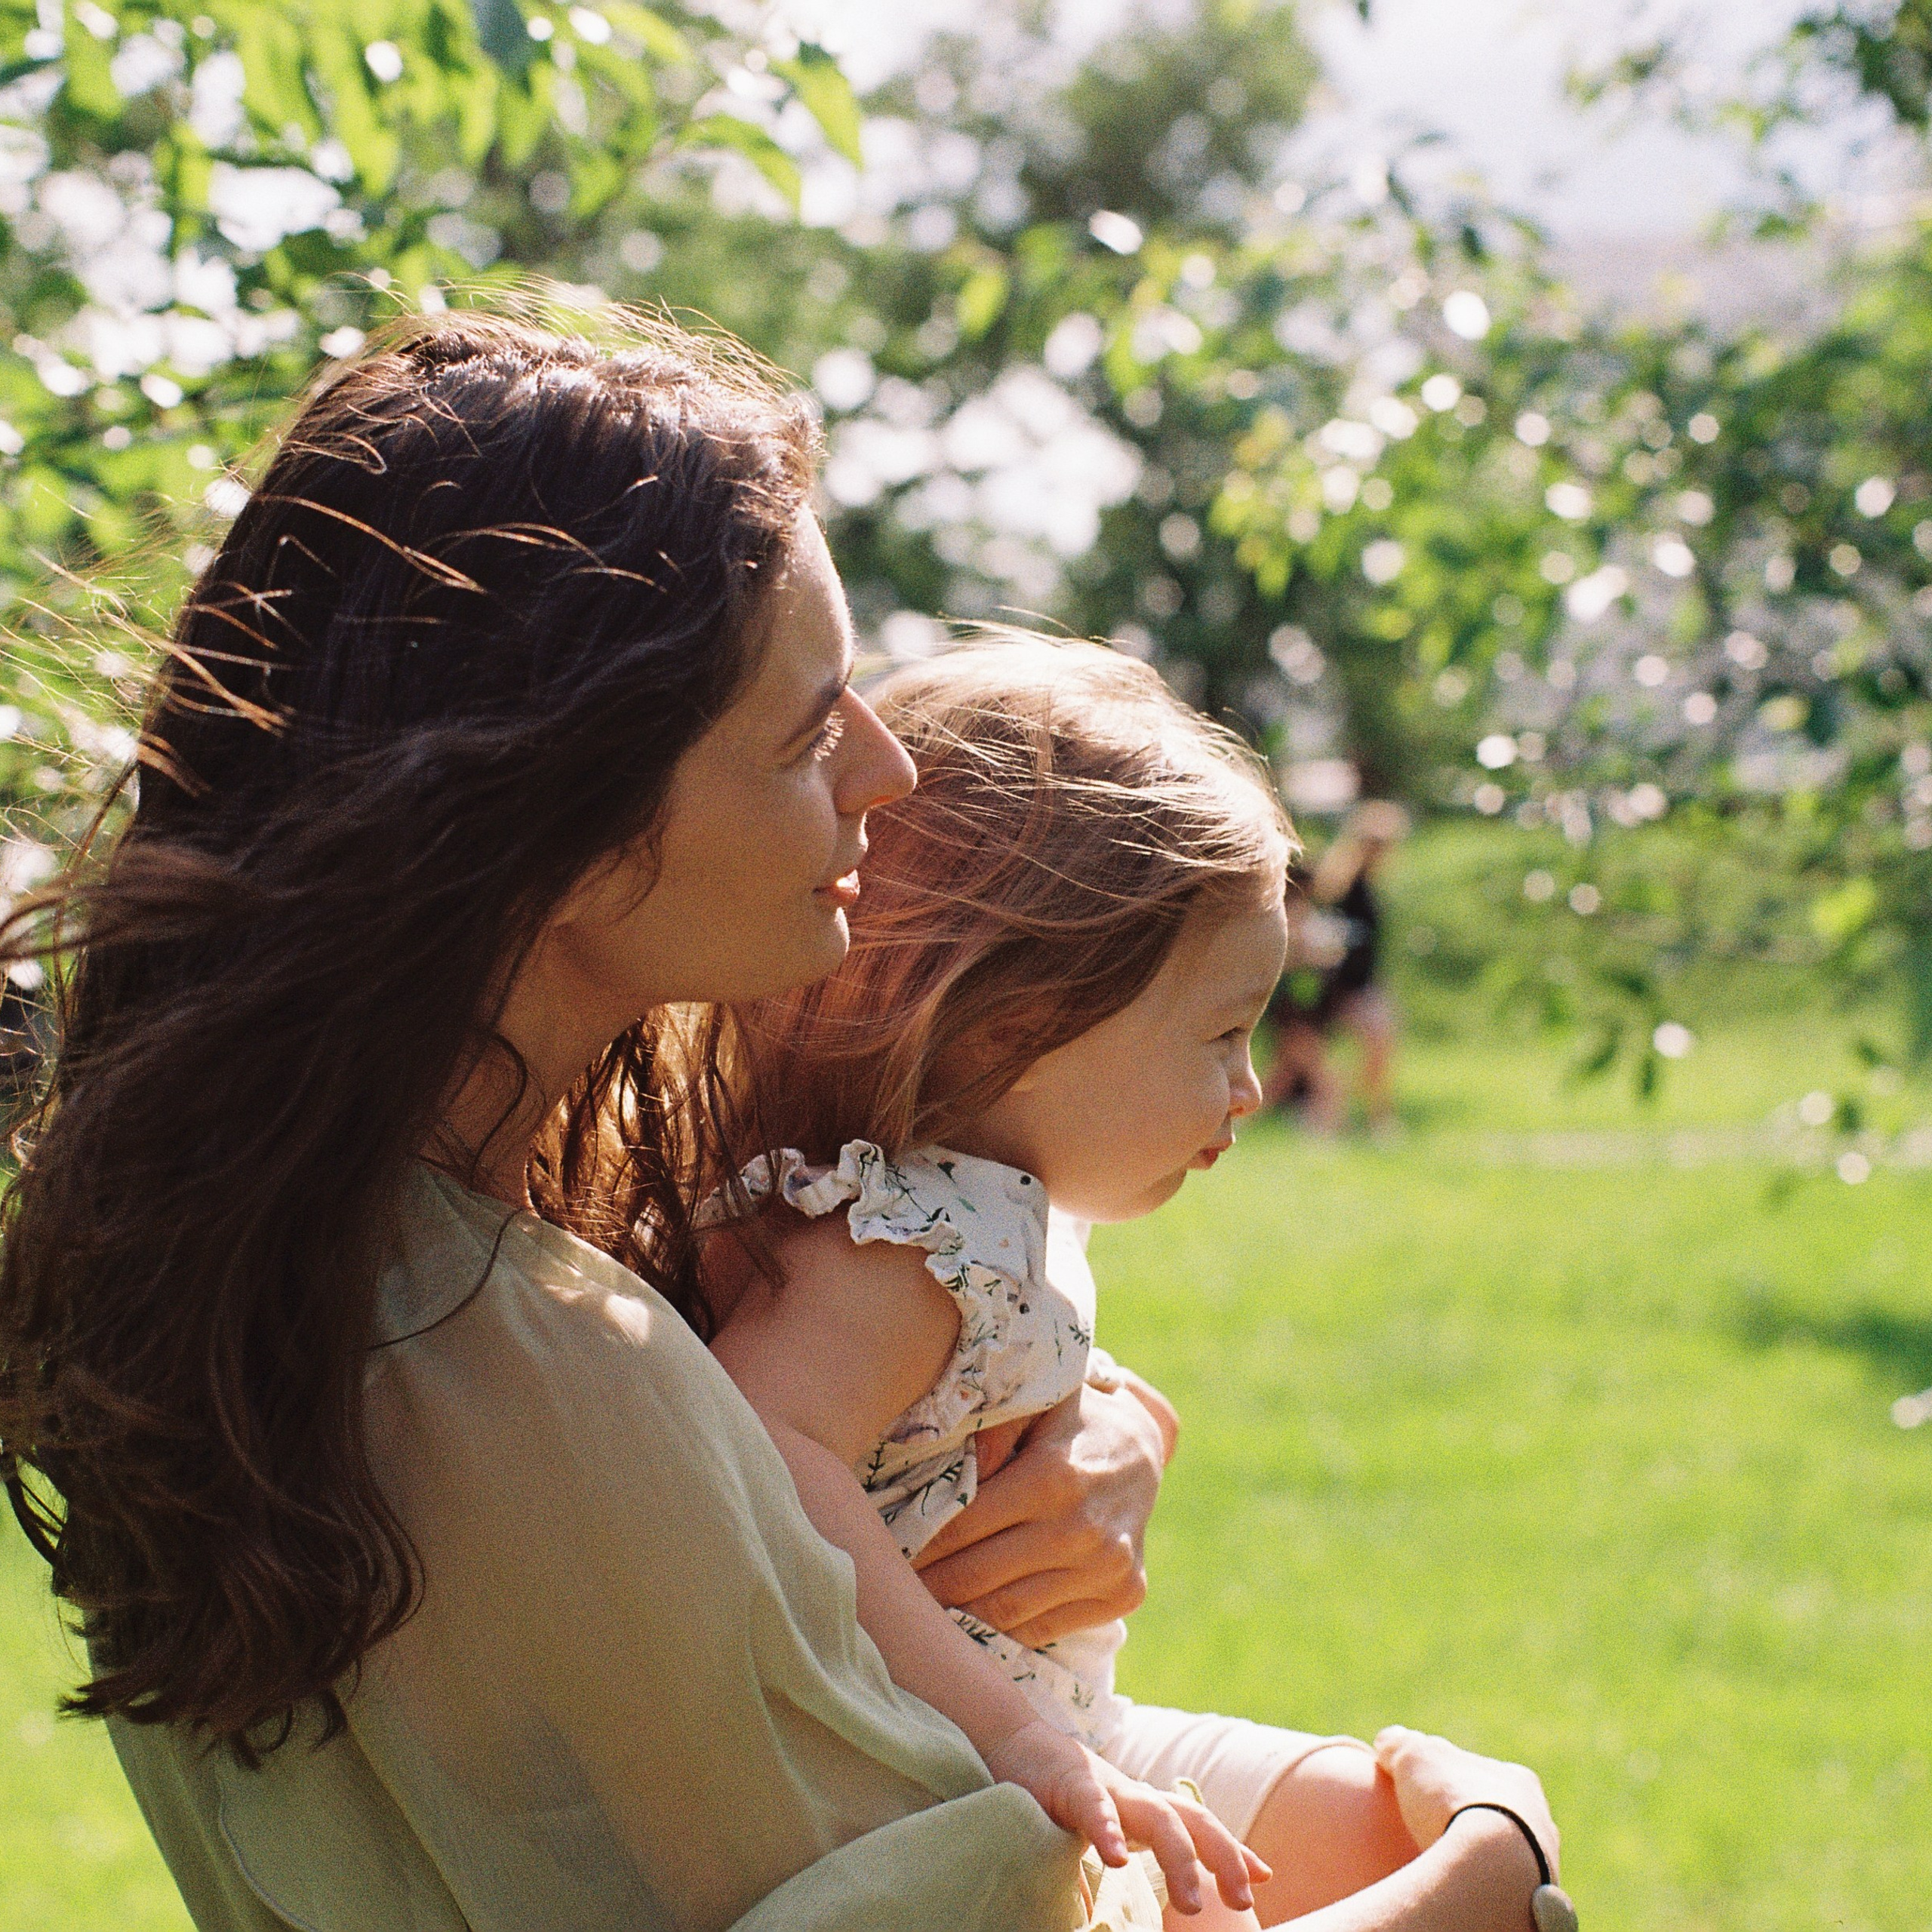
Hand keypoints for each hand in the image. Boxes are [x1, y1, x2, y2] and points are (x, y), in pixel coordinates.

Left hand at [911, 1380, 1165, 1645]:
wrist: (1142, 1445)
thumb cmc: (1069, 1417)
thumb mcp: (1034, 1401)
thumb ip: (990, 1432)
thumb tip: (953, 1478)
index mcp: (1052, 1476)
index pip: (962, 1526)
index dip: (917, 1544)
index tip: (884, 1552)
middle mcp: (1082, 1528)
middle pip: (978, 1575)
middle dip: (926, 1587)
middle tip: (889, 1592)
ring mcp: (1106, 1567)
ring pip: (1008, 1611)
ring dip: (957, 1615)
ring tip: (920, 1610)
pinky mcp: (1122, 1595)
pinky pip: (1044, 1627)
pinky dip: (1002, 1630)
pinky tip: (969, 1621)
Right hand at [982, 1719, 1269, 1915]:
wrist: (1016, 1743)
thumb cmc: (1061, 1795)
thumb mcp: (1104, 1828)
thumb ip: (1128, 1861)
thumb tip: (1145, 1911)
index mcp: (1144, 1808)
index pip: (1198, 1825)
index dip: (1231, 1850)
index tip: (1262, 1879)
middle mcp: (1135, 1796)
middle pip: (1191, 1820)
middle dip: (1224, 1856)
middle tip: (1244, 1902)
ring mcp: (1107, 1788)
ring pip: (1156, 1816)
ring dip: (1179, 1858)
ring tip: (1192, 1901)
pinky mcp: (1070, 1784)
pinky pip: (1094, 1808)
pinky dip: (1108, 1831)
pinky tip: (1116, 1858)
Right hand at [1372, 1726, 1559, 1882]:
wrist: (1491, 1866)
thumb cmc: (1453, 1801)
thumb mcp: (1414, 1757)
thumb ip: (1401, 1744)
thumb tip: (1388, 1742)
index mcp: (1518, 1780)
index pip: (1484, 1773)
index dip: (1455, 1778)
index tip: (1430, 1789)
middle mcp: (1539, 1819)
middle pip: (1501, 1814)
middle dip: (1473, 1819)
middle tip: (1438, 1827)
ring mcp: (1541, 1860)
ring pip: (1507, 1853)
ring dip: (1481, 1854)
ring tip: (1448, 1860)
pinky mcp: (1533, 1897)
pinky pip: (1505, 1885)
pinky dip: (1484, 1882)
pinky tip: (1461, 1884)